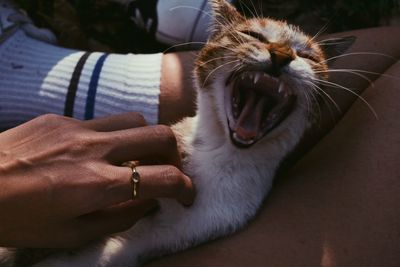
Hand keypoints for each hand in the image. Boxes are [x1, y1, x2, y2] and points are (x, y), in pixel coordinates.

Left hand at [0, 113, 193, 247]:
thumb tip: (149, 202)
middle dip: (174, 154)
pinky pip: (103, 121)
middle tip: (166, 170)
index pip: (163, 178)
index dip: (185, 188)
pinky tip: (96, 152)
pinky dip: (114, 137)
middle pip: (158, 135)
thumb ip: (119, 219)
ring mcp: (77, 128)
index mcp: (97, 185)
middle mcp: (94, 150)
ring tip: (137, 157)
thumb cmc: (18, 220)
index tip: (186, 196)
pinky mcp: (61, 117)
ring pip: (135, 120)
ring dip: (146, 139)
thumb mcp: (71, 235)